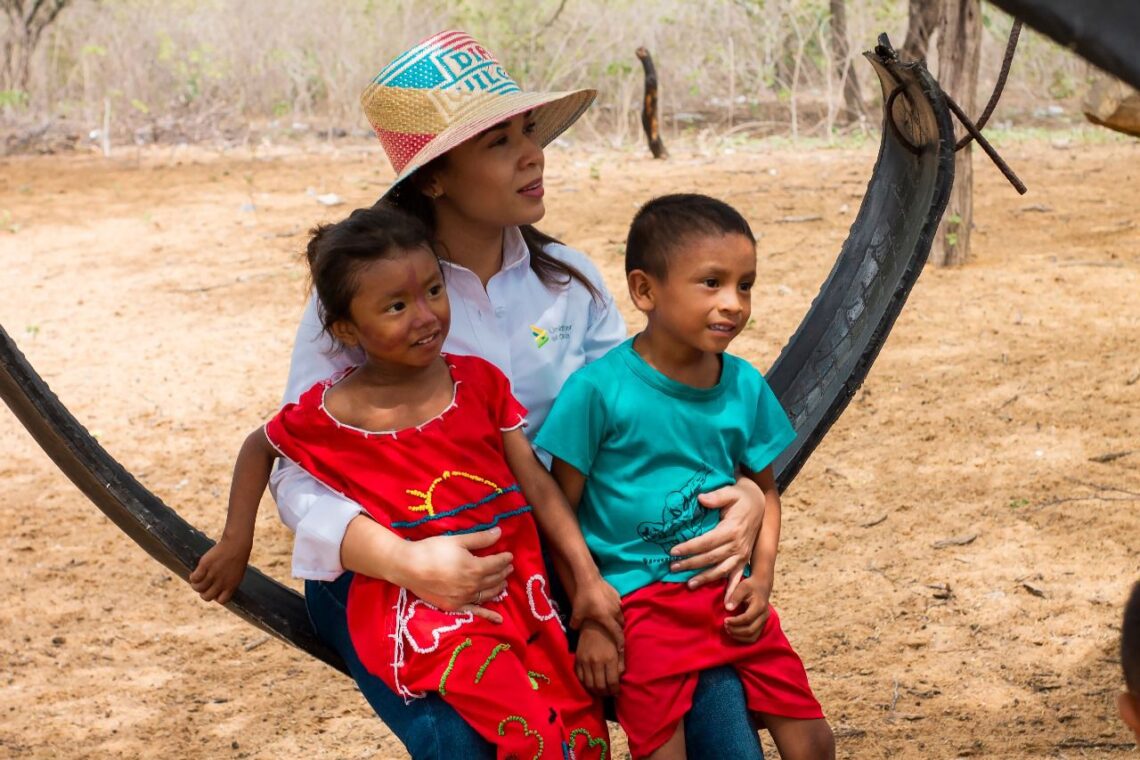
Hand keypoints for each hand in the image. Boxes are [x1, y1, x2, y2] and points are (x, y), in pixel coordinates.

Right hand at [189, 536, 251, 604]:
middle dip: (203, 593)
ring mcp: (213, 574)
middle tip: (203, 587)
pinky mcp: (205, 566)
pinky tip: (194, 574)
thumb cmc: (237, 559)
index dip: (216, 597)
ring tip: (196, 581)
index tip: (214, 591)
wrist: (236, 544)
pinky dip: (192, 577)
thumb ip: (228, 583)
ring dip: (195, 586)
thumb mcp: (237, 574)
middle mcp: (221, 582)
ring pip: (198, 588)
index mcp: (232, 585)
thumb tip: (216, 590)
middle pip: (207, 597)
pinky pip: (194, 578)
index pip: (221, 600)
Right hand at [397, 528, 513, 623]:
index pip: (496, 564)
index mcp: (475, 568)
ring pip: (488, 594)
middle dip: (503, 572)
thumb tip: (499, 532)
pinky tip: (499, 619)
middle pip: (494, 579)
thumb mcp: (458, 540)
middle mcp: (473, 585)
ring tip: (503, 583)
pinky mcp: (454, 606)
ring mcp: (464, 598)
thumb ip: (480, 539)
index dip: (504, 559)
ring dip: (498, 588)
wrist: (408, 567)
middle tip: (508, 567)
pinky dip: (488, 615)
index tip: (509, 555)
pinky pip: (475, 611)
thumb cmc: (432, 550)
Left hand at [569, 577, 623, 644]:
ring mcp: (617, 602)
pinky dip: (614, 609)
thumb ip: (575, 624)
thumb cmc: (583, 598)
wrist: (588, 579)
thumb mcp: (577, 614)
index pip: (617, 634)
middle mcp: (615, 612)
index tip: (621, 650)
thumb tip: (574, 629)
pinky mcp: (616, 594)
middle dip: (618, 630)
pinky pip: (618, 605)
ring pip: (620, 614)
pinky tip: (607, 607)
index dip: (620, 643)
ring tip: (610, 620)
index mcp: (607, 619)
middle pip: (620, 624)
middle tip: (613, 634)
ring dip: (617, 619)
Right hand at [575, 621, 623, 694]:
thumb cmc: (610, 635)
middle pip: (600, 686)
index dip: (614, 691)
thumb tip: (619, 678)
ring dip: (595, 691)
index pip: (612, 682)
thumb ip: (621, 664)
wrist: (593, 623)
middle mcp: (596, 662)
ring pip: (589, 685)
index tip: (616, 692)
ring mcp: (585, 661)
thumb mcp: (620, 648)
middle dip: (606, 693)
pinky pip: (580, 678)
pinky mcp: (577, 660)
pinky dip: (585, 684)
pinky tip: (591, 684)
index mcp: (609, 659)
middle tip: (608, 694)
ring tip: (600, 691)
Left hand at [669, 479, 763, 604]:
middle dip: (691, 564)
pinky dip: (732, 590)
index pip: (706, 541)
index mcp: (731, 529)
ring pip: (721, 570)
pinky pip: (737, 577)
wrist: (759, 504)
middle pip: (710, 558)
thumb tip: (702, 498)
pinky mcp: (744, 559)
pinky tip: (726, 603)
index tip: (673, 551)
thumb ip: (716, 496)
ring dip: (705, 578)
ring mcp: (742, 554)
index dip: (690, 547)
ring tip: (689, 584)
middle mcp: (737, 545)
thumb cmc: (741, 497)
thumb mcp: (730, 492)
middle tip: (673, 567)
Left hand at [724, 575, 771, 643]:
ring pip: (753, 637)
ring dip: (739, 636)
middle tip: (725, 625)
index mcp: (760, 606)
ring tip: (728, 630)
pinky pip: (753, 637)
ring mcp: (764, 621)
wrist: (762, 586)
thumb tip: (728, 608)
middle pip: (750, 630)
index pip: (747, 618)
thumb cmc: (750, 585)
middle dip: (735, 630)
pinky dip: (743, 638)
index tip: (725, 620)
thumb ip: (735, 596)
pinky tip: (734, 633)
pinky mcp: (762, 625)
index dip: (735, 622)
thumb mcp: (742, 586)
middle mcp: (764, 615)